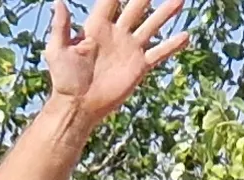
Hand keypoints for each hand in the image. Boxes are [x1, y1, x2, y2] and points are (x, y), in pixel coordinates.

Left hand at [42, 0, 189, 120]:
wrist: (79, 106)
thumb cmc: (64, 79)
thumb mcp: (57, 50)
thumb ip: (60, 26)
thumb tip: (58, 2)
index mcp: (97, 26)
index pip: (111, 0)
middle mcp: (117, 33)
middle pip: (136, 8)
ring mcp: (130, 49)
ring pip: (152, 26)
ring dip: (166, 13)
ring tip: (179, 0)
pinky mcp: (139, 66)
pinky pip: (158, 53)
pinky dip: (172, 45)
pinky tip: (185, 36)